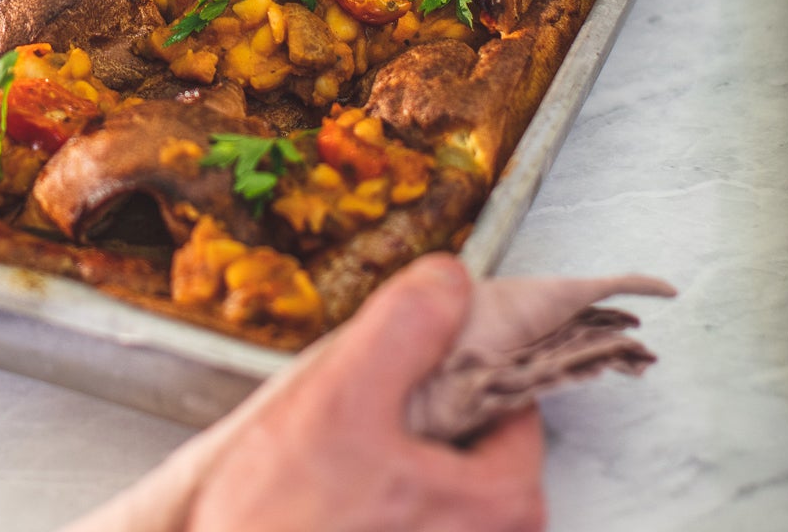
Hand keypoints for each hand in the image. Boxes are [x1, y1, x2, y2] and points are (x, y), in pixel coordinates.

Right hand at [186, 253, 545, 531]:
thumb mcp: (340, 400)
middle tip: (356, 406)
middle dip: (416, 406)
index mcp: (502, 501)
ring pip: (431, 471)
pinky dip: (368, 487)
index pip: (510, 393)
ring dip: (386, 448)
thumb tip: (446, 281)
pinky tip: (322, 487)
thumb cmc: (278, 527)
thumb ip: (404, 329)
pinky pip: (401, 509)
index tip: (405, 353)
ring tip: (329, 449)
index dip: (453, 356)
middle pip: (471, 434)